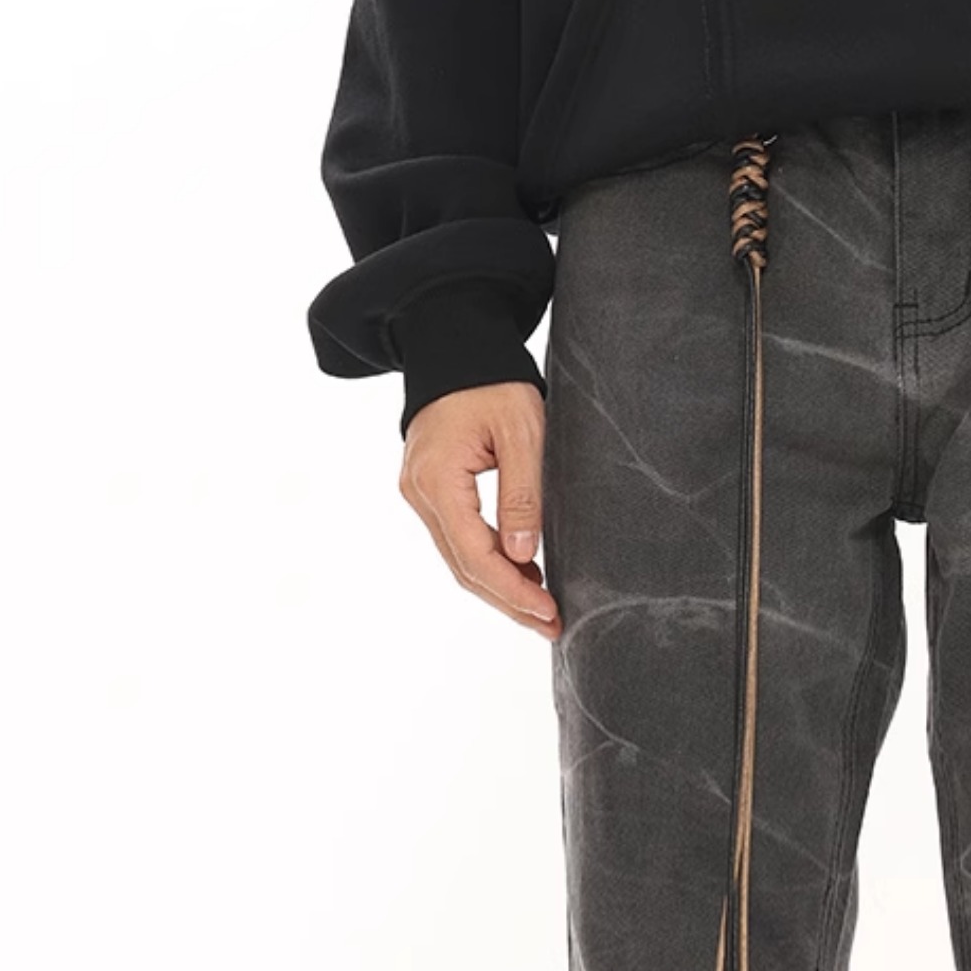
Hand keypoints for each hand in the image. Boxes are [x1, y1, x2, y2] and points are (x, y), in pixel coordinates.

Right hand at [398, 382, 558, 634]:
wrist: (456, 346)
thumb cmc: (492, 381)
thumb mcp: (523, 432)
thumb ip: (523, 494)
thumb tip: (523, 555)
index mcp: (437, 480)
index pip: (475, 555)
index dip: (514, 591)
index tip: (549, 610)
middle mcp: (419, 493)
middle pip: (463, 567)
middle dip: (509, 601)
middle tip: (552, 625)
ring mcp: (419, 493)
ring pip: (459, 558)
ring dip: (500, 586)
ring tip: (542, 609)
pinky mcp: (430, 490)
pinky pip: (458, 539)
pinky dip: (489, 562)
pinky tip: (523, 574)